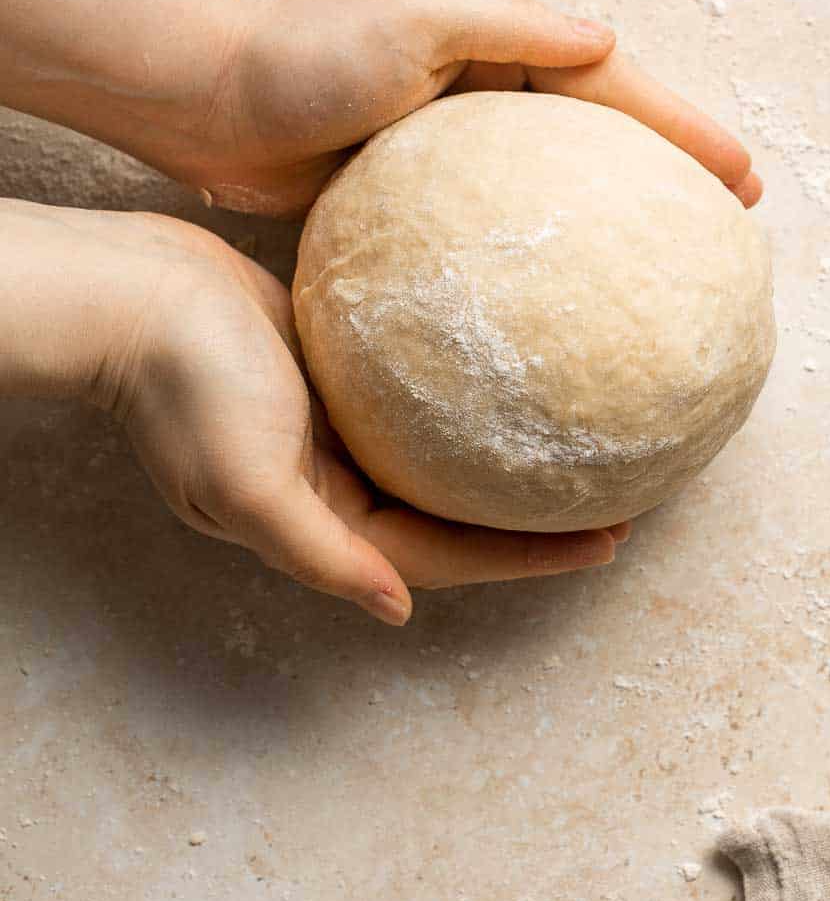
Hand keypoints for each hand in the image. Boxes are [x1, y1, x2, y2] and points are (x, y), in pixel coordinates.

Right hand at [75, 212, 626, 622]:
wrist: (136, 291)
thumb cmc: (186, 382)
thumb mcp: (247, 482)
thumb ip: (321, 553)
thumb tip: (396, 609)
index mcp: (323, 521)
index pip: (448, 557)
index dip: (529, 557)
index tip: (611, 541)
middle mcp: (338, 486)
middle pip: (456, 516)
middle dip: (533, 519)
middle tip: (622, 497)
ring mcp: (338, 429)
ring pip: (443, 458)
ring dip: (508, 461)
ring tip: (585, 443)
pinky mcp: (338, 372)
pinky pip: (420, 398)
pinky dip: (469, 401)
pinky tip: (519, 373)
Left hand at [194, 0, 762, 216]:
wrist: (200, 99)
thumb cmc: (300, 56)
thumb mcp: (414, 18)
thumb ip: (512, 28)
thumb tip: (606, 39)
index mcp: (492, 36)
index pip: (608, 80)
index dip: (679, 126)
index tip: (739, 174)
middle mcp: (478, 82)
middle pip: (596, 128)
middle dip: (666, 168)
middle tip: (730, 221)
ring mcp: (445, 139)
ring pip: (551, 176)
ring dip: (613, 209)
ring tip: (669, 263)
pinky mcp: (407, 189)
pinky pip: (491, 218)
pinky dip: (537, 244)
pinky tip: (561, 295)